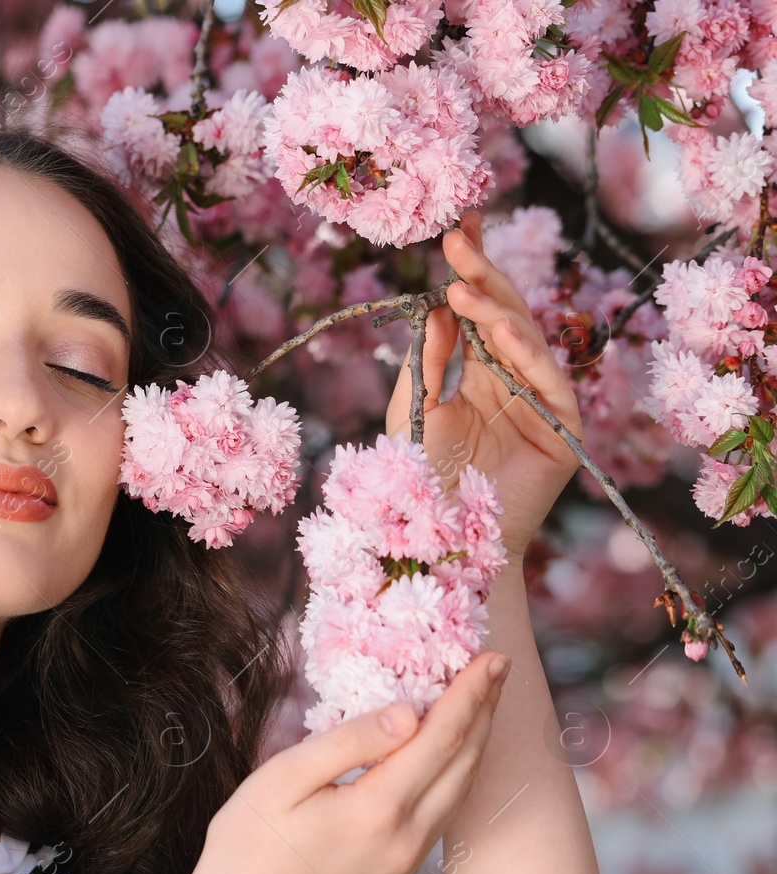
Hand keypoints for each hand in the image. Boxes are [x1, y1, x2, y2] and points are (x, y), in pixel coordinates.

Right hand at [192, 651, 509, 873]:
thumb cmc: (247, 842)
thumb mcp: (283, 776)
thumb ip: (348, 742)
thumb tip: (410, 713)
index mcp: (377, 809)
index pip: (440, 739)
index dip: (468, 695)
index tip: (492, 657)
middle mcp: (405, 837)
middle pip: (463, 763)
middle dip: (483, 710)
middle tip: (498, 665)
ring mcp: (406, 859)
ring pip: (460, 790)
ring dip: (476, 741)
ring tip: (483, 699)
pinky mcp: (398, 868)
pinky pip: (443, 811)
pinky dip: (457, 772)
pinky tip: (451, 751)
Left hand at [385, 210, 583, 559]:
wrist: (441, 542)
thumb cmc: (423, 479)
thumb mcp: (414, 408)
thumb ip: (426, 359)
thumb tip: (439, 303)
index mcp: (480, 372)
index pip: (480, 312)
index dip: (473, 270)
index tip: (459, 227)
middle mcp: (515, 381)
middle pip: (506, 317)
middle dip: (484, 276)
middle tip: (460, 238)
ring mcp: (542, 403)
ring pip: (528, 342)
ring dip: (497, 310)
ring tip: (466, 286)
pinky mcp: (563, 431)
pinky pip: (548, 382)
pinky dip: (525, 353)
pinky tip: (500, 328)